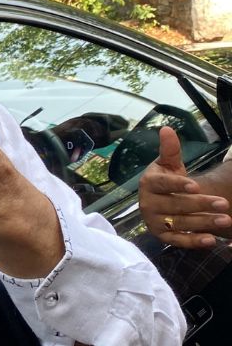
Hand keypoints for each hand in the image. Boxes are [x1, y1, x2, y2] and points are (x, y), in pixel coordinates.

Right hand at [138, 127, 230, 247]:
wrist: (160, 201)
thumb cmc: (167, 180)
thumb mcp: (168, 164)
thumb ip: (170, 149)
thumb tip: (167, 129)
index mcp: (147, 183)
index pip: (162, 184)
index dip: (178, 185)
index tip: (197, 185)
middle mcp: (147, 204)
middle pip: (175, 205)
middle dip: (200, 204)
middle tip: (224, 203)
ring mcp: (154, 222)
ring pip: (180, 223)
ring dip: (204, 222)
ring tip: (226, 219)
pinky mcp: (162, 237)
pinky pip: (178, 241)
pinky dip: (194, 242)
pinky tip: (211, 240)